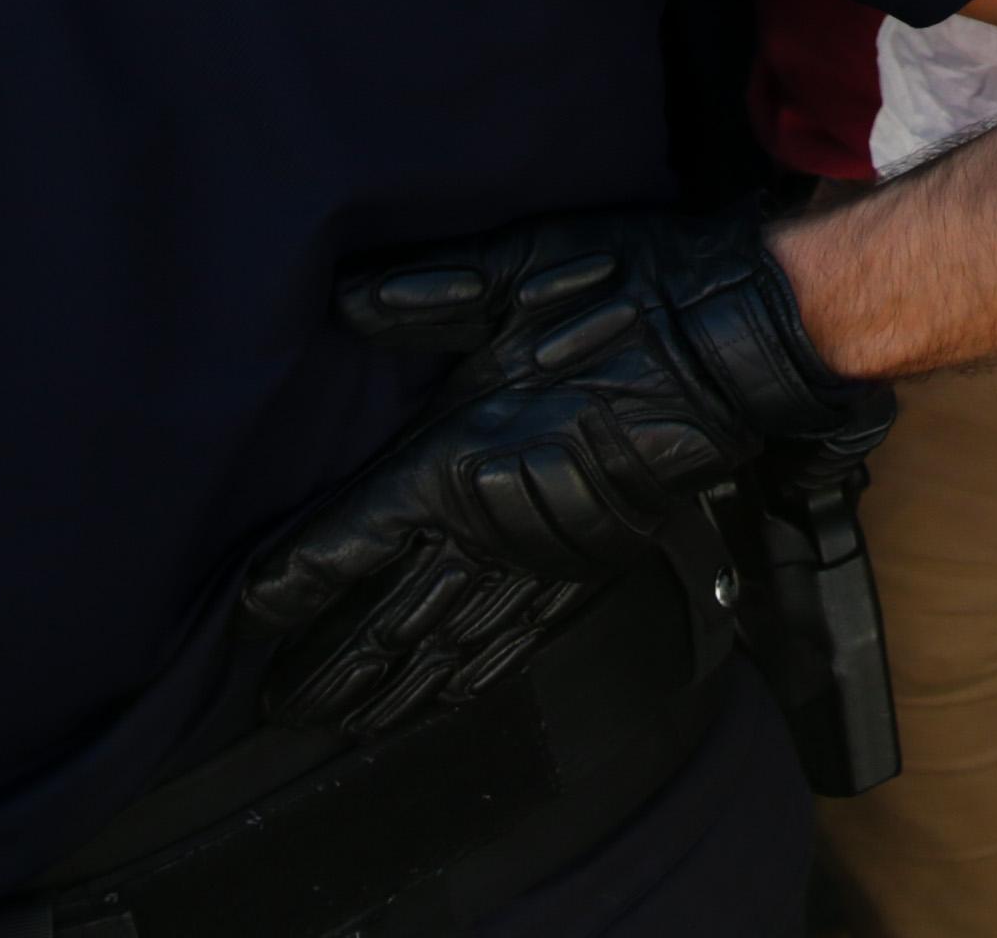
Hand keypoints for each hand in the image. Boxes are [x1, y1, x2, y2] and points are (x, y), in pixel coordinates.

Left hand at [242, 205, 896, 734]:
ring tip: (339, 723)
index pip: (356, 534)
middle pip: (393, 612)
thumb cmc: (626, 297)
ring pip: (451, 636)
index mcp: (458, 456)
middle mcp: (492, 523)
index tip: (257, 608)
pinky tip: (443, 700)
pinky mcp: (593, 561)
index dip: (301, 577)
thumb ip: (427, 297)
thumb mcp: (516, 272)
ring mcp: (545, 552)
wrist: (739, 342)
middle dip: (334, 661)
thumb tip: (348, 303)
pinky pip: (521, 635)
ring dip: (392, 685)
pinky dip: (474, 675)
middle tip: (278, 704)